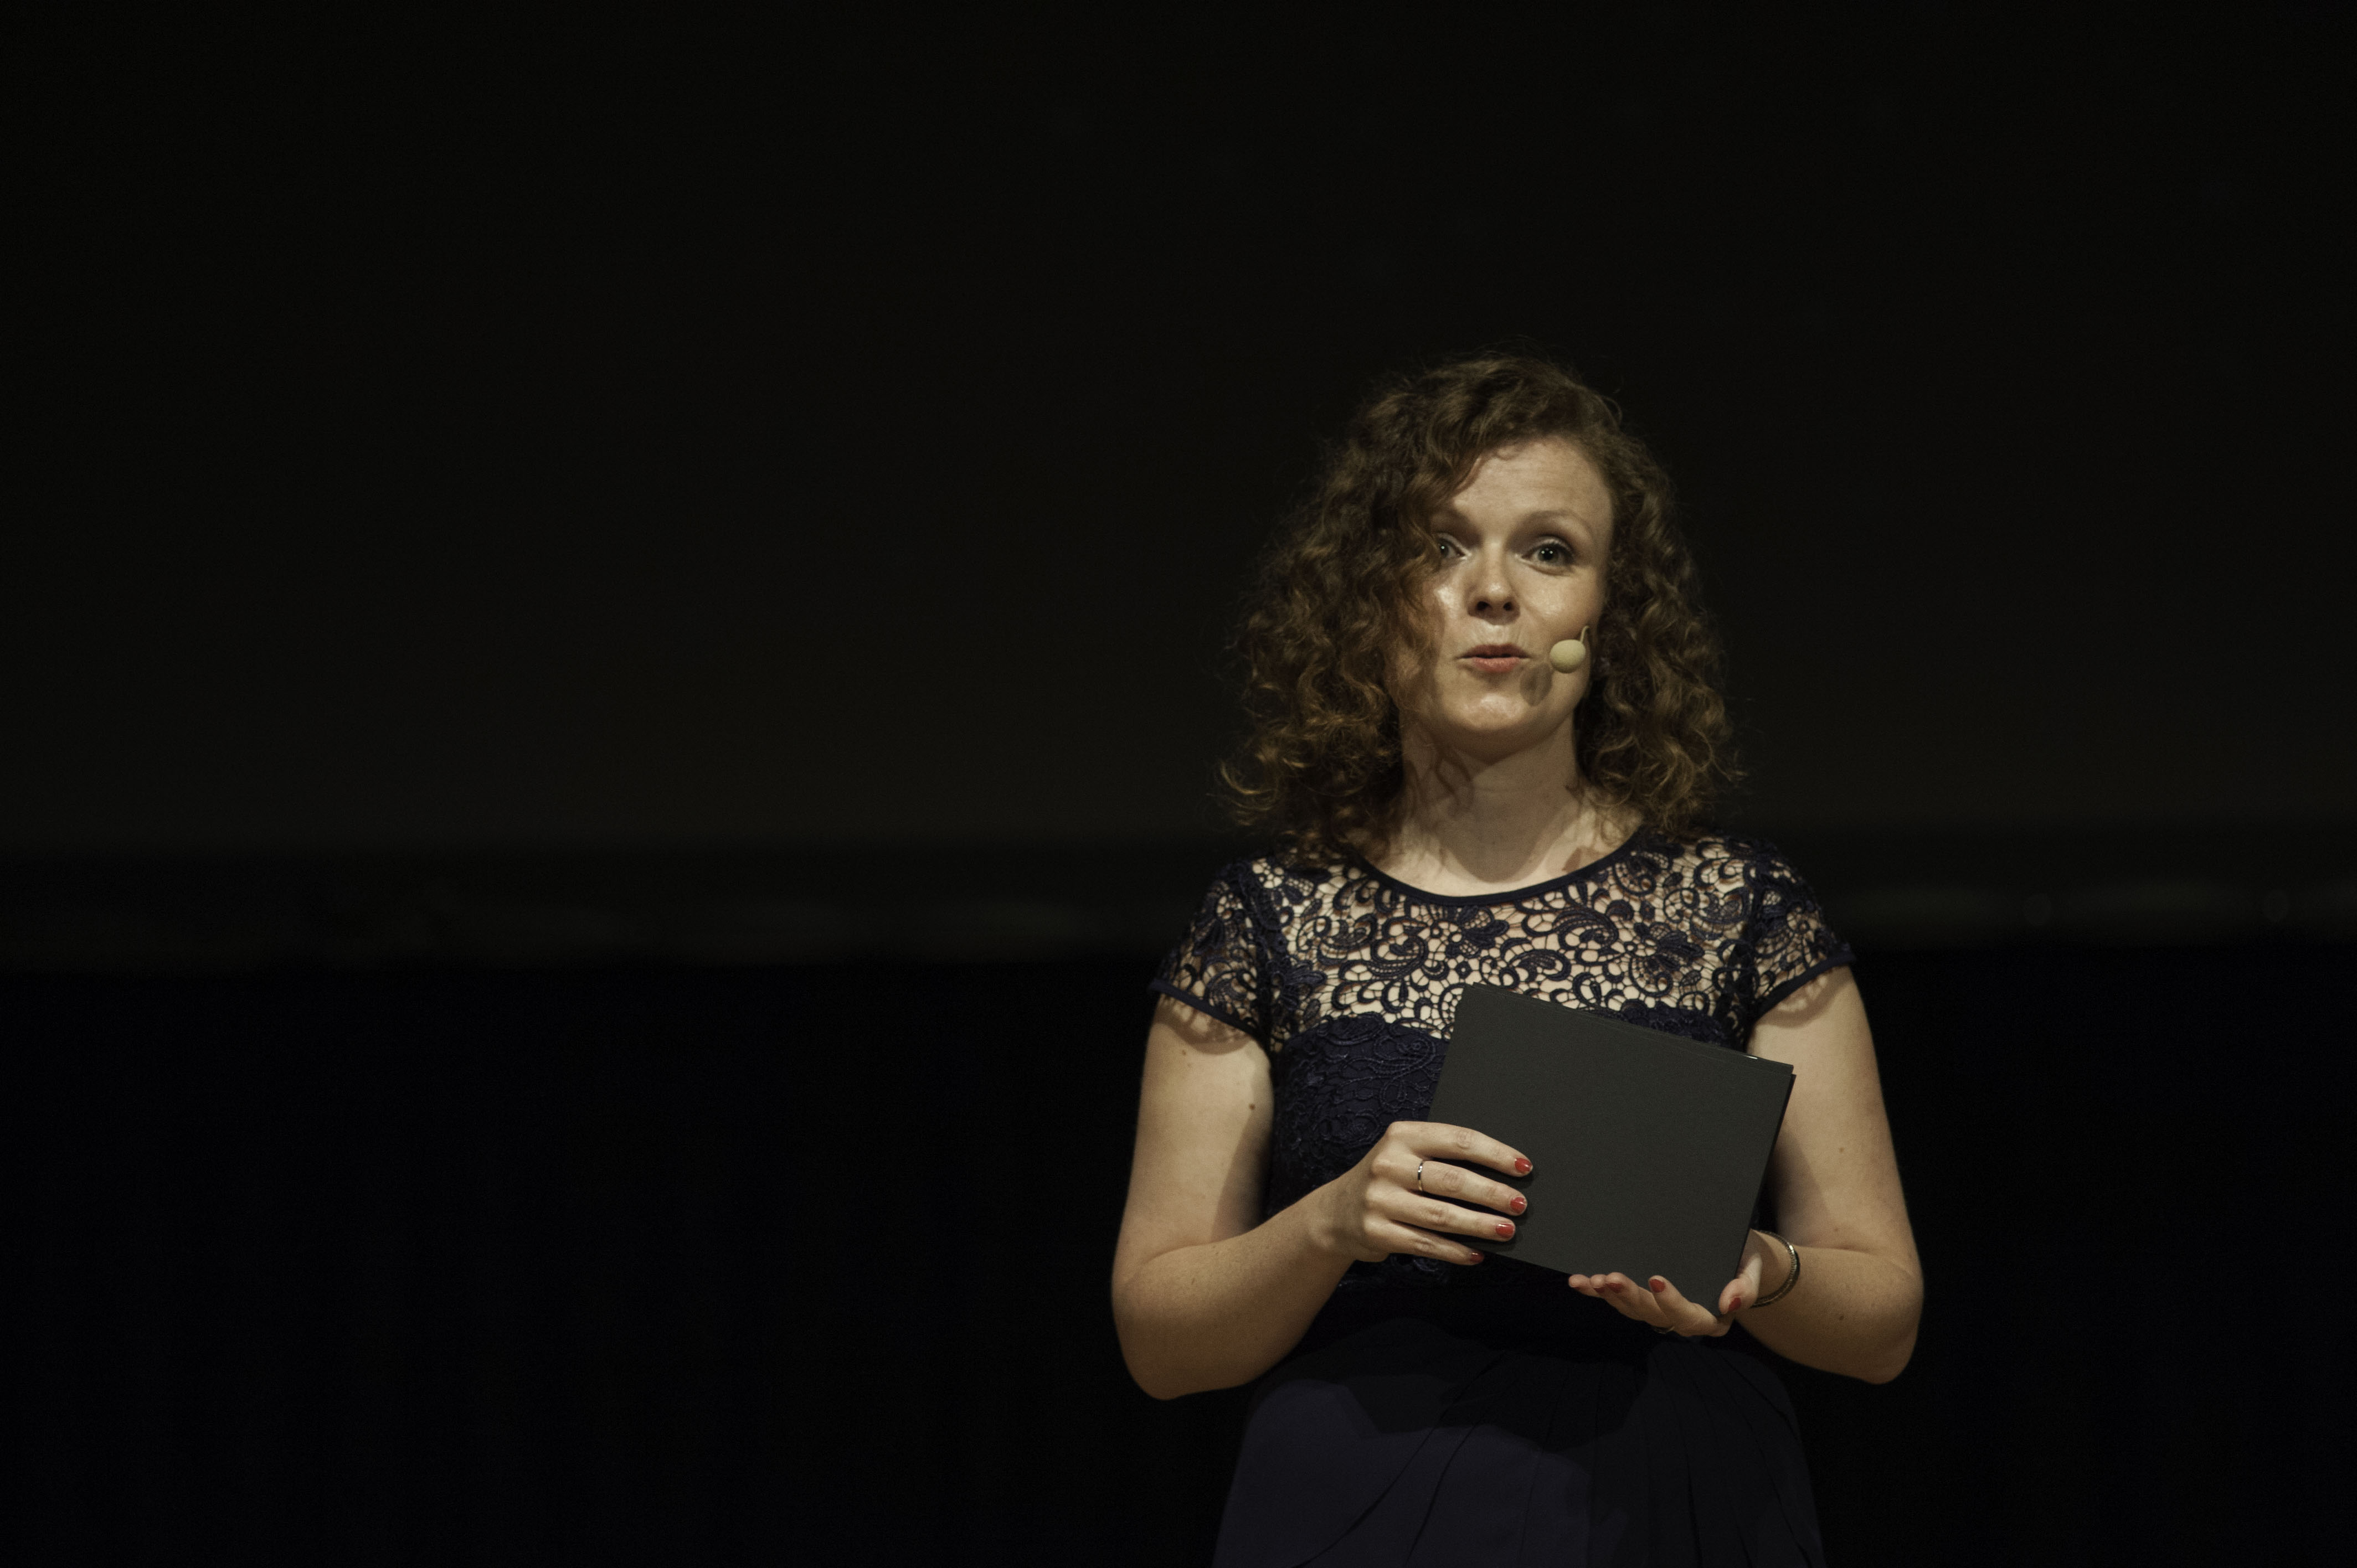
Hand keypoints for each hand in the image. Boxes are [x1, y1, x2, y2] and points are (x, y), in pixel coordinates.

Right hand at [1311, 1121, 1531, 1265]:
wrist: (1337, 1212)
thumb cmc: (1389, 1179)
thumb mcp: (1406, 1154)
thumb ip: (1444, 1157)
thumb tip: (1503, 1175)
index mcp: (1402, 1135)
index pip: (1458, 1140)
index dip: (1495, 1154)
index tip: (1524, 1167)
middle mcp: (1388, 1164)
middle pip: (1452, 1180)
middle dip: (1492, 1194)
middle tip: (1520, 1204)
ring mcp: (1380, 1200)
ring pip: (1441, 1216)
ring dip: (1480, 1225)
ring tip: (1508, 1231)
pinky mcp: (1378, 1232)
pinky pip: (1426, 1244)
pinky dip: (1455, 1251)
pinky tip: (1477, 1254)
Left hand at [1568, 1229, 1784, 1336]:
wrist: (1734, 1254)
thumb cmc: (1742, 1259)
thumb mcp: (1751, 1268)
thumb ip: (1746, 1287)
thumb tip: (1730, 1302)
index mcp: (1709, 1318)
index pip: (1688, 1316)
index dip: (1671, 1302)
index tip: (1656, 1279)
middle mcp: (1680, 1320)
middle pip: (1652, 1315)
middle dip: (1629, 1297)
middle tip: (1611, 1278)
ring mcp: (1658, 1311)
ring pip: (1630, 1310)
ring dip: (1608, 1297)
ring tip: (1590, 1281)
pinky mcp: (1641, 1298)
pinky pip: (1618, 1299)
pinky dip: (1597, 1292)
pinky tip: (1578, 1282)